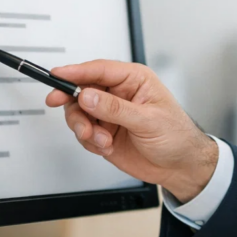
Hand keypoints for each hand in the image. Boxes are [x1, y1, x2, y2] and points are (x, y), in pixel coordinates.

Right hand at [45, 60, 217, 201]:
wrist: (180, 167)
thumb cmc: (176, 137)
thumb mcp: (147, 120)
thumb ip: (115, 108)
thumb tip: (88, 96)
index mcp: (134, 80)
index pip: (99, 69)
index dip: (75, 72)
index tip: (57, 76)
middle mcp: (119, 94)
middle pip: (82, 90)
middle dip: (75, 106)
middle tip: (76, 118)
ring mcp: (110, 113)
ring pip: (79, 113)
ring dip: (85, 128)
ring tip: (101, 140)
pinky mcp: (104, 132)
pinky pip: (84, 132)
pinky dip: (90, 142)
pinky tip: (106, 147)